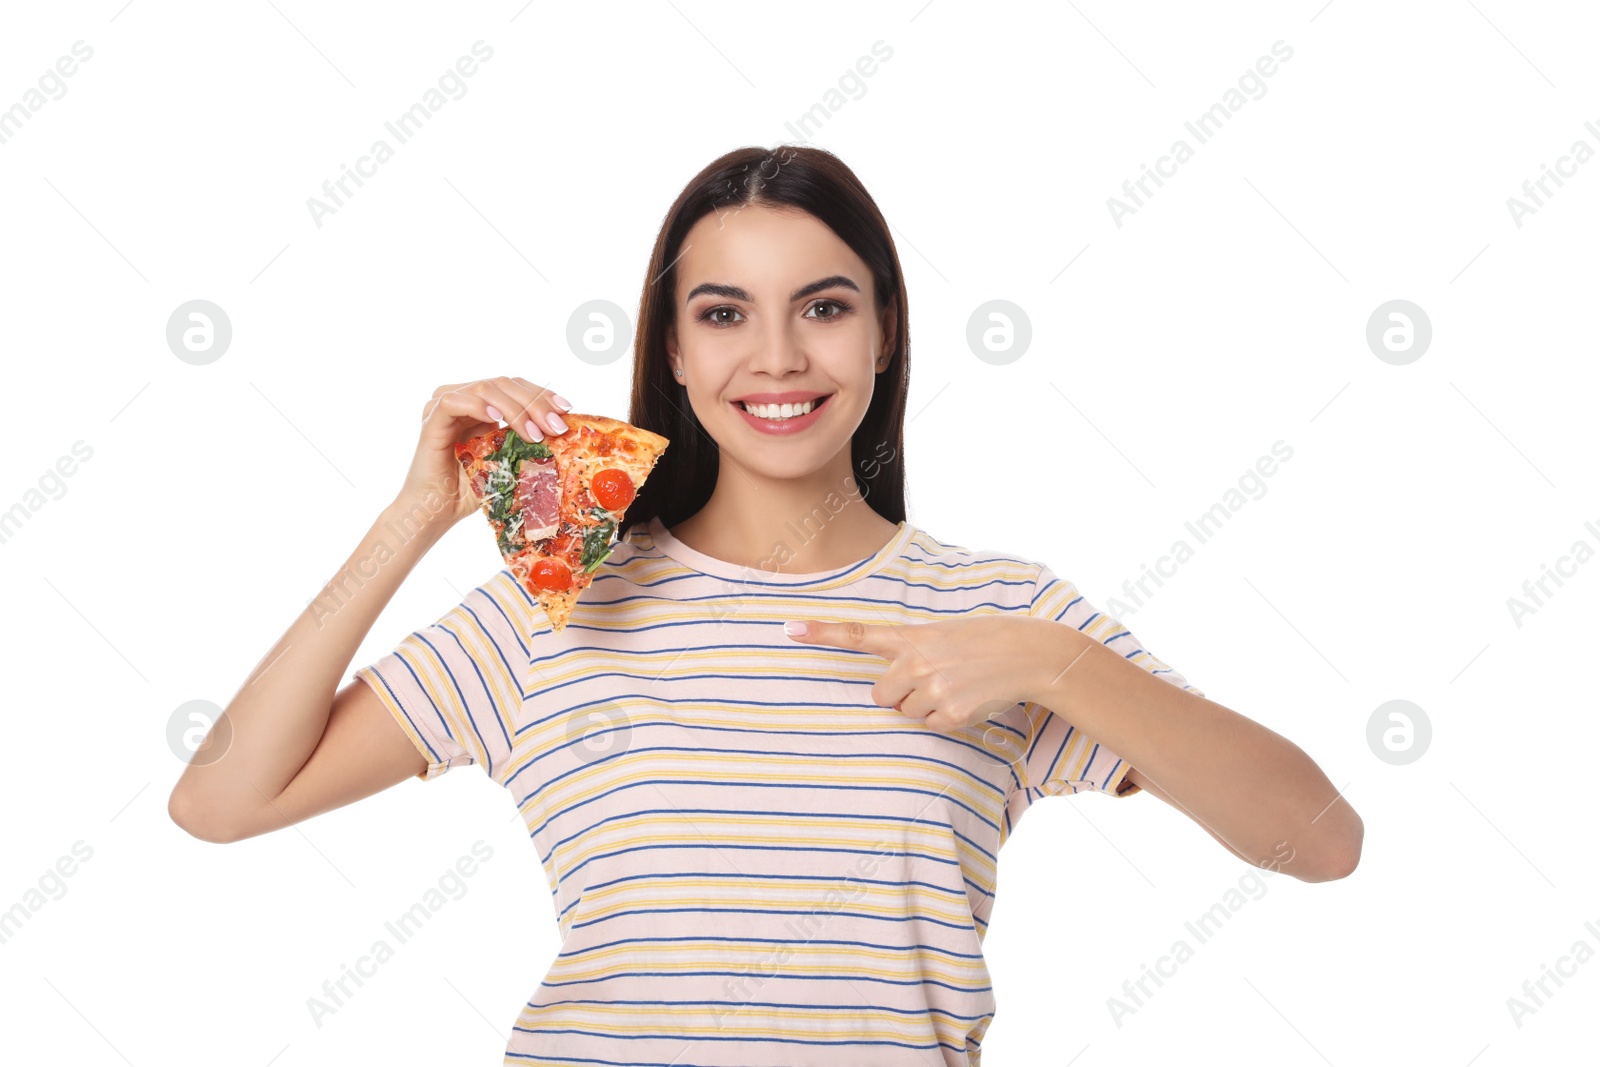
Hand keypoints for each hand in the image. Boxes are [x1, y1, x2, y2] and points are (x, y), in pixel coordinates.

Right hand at [395, 376, 572, 528]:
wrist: (436, 513)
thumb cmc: (470, 491)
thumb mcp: (507, 460)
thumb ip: (526, 440)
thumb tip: (563, 432)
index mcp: (480, 404)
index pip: (515, 387)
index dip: (541, 394)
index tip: (566, 409)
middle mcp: (462, 399)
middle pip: (504, 383)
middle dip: (535, 402)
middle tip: (555, 426)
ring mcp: (444, 406)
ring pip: (484, 388)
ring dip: (515, 408)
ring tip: (534, 433)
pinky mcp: (431, 419)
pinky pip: (454, 402)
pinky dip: (478, 406)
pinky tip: (497, 420)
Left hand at [782, 614, 1064, 732]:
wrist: (1032, 654)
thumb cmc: (987, 641)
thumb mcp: (945, 635)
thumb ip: (914, 653)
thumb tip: (896, 695)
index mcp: (912, 636)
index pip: (857, 634)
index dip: (820, 633)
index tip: (787, 629)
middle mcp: (916, 662)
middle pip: (881, 696)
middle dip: (900, 695)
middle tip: (935, 680)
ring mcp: (933, 689)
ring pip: (907, 714)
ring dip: (927, 707)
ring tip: (960, 686)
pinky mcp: (952, 713)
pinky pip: (933, 727)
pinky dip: (949, 720)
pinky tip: (971, 700)